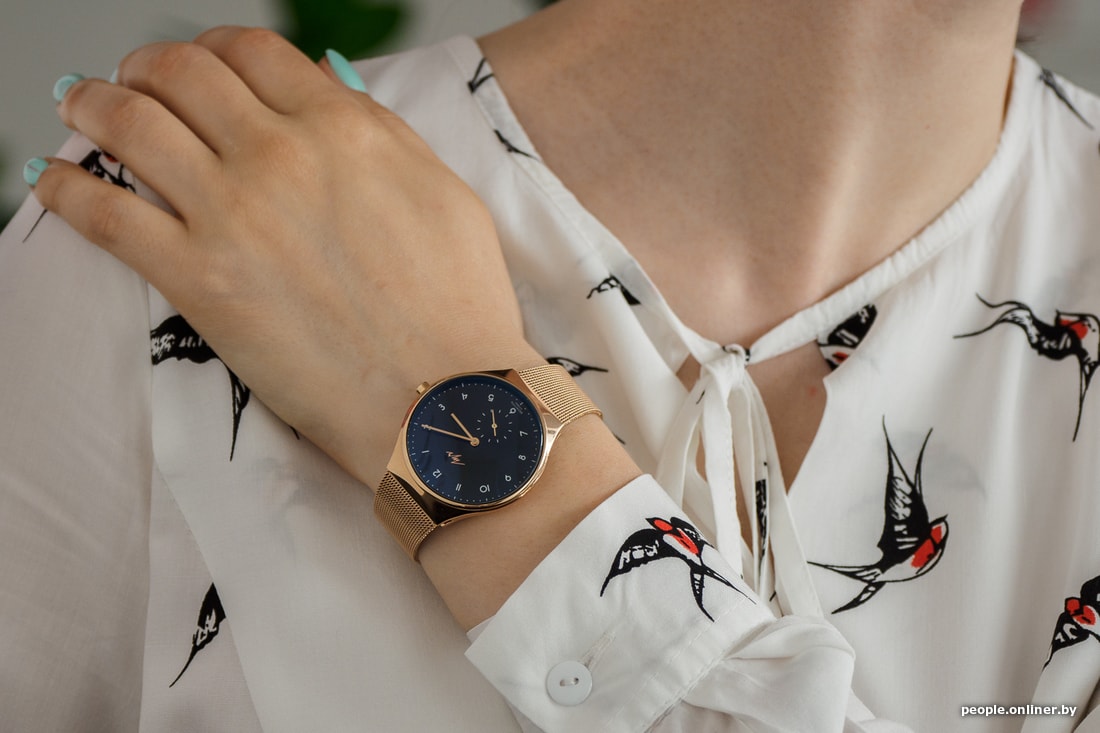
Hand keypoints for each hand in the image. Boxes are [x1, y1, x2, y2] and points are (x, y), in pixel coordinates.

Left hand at [31, 27, 541, 485]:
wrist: (444, 402)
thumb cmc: (459, 306)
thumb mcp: (444, 193)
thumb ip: (382, 133)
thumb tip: (328, 93)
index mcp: (344, 129)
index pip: (252, 51)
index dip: (216, 47)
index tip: (203, 64)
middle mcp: (280, 155)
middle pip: (180, 73)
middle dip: (148, 66)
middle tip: (134, 81)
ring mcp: (232, 215)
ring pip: (130, 125)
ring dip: (92, 105)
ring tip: (80, 107)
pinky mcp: (196, 281)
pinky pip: (103, 214)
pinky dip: (65, 188)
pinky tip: (52, 182)